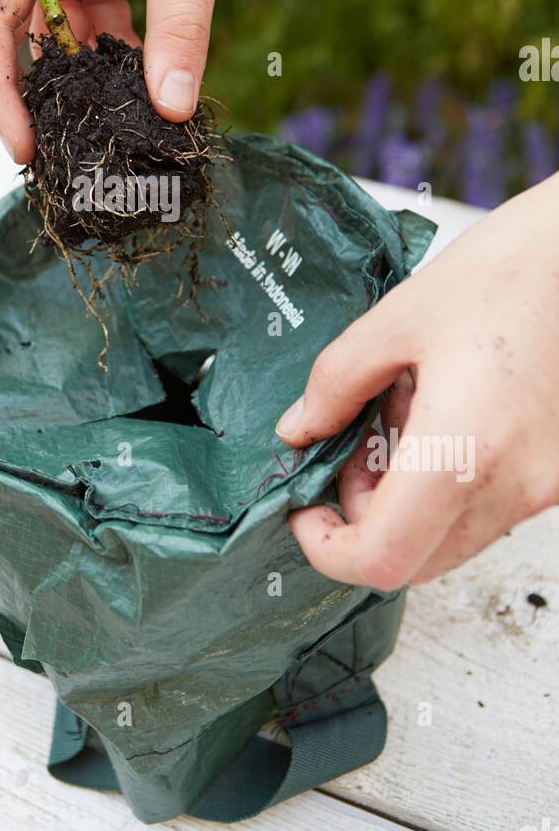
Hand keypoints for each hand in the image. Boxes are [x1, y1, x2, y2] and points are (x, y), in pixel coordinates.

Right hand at [0, 0, 264, 161]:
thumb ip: (179, 31)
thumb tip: (173, 111)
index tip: (24, 148)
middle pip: (12, 39)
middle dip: (34, 99)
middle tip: (61, 158)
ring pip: (59, 38)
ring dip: (83, 83)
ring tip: (110, 133)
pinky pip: (94, 25)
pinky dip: (114, 59)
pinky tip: (146, 91)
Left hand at [278, 173, 558, 587]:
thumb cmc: (510, 269)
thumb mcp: (399, 317)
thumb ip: (336, 383)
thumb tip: (299, 429)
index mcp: (465, 448)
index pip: (383, 558)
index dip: (327, 548)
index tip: (305, 510)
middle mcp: (515, 484)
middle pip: (418, 561)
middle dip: (365, 518)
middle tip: (350, 450)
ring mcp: (545, 485)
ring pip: (454, 539)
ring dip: (408, 499)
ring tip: (404, 414)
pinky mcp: (558, 473)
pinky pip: (490, 505)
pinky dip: (449, 481)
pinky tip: (444, 412)